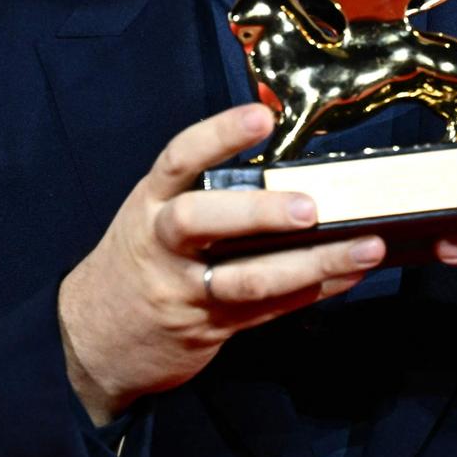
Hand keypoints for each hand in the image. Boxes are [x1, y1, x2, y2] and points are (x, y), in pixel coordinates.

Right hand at [56, 103, 385, 424]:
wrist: (92, 340)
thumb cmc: (139, 260)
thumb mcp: (152, 215)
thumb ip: (204, 192)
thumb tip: (283, 163)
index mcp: (149, 203)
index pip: (179, 160)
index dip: (219, 135)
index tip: (262, 116)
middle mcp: (162, 244)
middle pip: (202, 222)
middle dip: (258, 213)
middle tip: (308, 207)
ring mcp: (185, 291)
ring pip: (250, 279)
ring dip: (314, 264)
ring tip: (365, 248)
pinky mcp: (210, 328)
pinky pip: (269, 309)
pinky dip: (315, 290)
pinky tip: (349, 274)